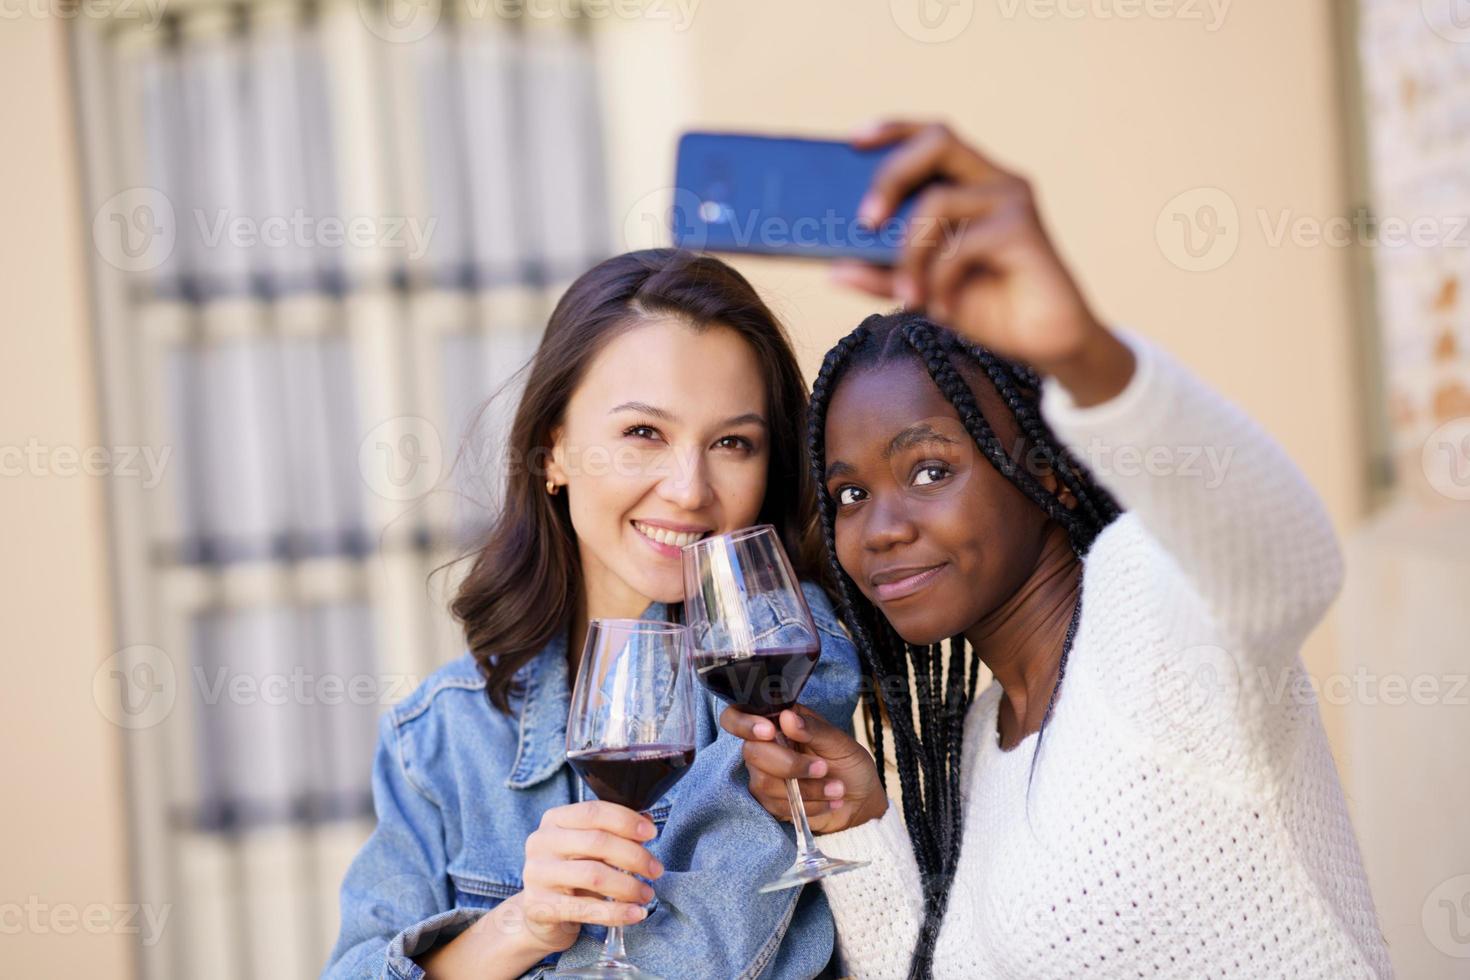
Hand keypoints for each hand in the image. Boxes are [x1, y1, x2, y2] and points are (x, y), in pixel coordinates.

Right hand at [514, 800, 663, 954]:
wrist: (541, 914)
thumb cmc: (571, 873)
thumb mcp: (587, 847)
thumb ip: (613, 831)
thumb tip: (646, 821)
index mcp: (554, 820)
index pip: (594, 812)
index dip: (626, 821)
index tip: (651, 833)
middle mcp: (541, 842)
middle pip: (598, 842)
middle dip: (634, 856)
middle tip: (656, 869)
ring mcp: (537, 874)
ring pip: (594, 875)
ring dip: (629, 885)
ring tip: (646, 893)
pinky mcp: (539, 906)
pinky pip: (587, 909)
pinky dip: (617, 912)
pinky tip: (636, 913)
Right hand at [720, 703, 886, 834]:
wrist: (862, 800)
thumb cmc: (849, 764)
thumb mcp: (840, 742)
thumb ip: (813, 729)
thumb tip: (787, 718)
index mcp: (778, 722)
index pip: (737, 717)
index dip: (744, 723)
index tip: (768, 732)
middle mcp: (766, 747)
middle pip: (752, 753)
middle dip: (789, 764)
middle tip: (823, 767)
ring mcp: (765, 775)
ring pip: (764, 783)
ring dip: (805, 788)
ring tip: (836, 788)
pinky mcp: (771, 802)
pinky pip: (776, 806)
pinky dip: (808, 804)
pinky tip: (830, 801)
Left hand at [835, 120, 1133, 403]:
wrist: (1047, 344)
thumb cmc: (988, 307)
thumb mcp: (923, 289)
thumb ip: (882, 276)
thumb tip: (832, 270)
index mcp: (971, 182)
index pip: (932, 136)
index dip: (894, 129)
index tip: (852, 140)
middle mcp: (995, 180)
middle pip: (938, 141)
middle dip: (891, 174)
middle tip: (864, 220)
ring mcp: (1012, 201)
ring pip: (938, 201)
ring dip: (909, 253)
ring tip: (907, 295)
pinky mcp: (1025, 230)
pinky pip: (960, 245)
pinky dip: (940, 280)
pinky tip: (943, 309)